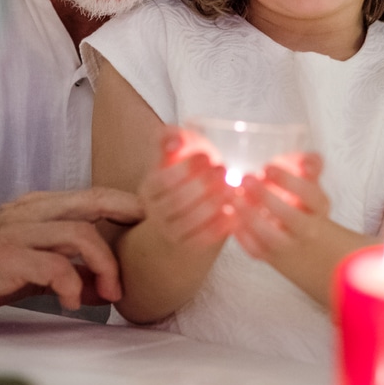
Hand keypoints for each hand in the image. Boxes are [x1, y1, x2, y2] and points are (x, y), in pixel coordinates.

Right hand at [0, 187, 142, 319]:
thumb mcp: (21, 264)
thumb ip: (60, 268)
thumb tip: (101, 286)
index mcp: (31, 209)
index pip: (86, 196)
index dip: (120, 203)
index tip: (145, 218)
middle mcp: (26, 214)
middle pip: (90, 204)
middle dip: (124, 219)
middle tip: (144, 245)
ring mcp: (15, 234)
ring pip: (79, 236)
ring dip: (104, 265)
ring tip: (111, 292)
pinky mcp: (5, 260)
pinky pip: (54, 268)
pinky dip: (73, 286)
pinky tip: (73, 303)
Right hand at [138, 127, 234, 249]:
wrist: (193, 209)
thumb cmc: (189, 173)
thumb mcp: (178, 152)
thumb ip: (170, 137)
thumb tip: (174, 142)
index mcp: (149, 188)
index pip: (162, 181)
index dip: (185, 169)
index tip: (208, 156)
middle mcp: (155, 213)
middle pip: (177, 202)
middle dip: (202, 185)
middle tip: (224, 170)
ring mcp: (171, 233)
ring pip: (190, 222)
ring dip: (212, 204)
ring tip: (232, 189)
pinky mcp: (189, 247)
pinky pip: (203, 239)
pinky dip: (219, 226)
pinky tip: (234, 211)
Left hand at [230, 152, 328, 261]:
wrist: (301, 240)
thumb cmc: (299, 199)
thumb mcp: (309, 180)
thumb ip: (311, 164)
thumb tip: (306, 164)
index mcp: (319, 206)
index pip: (309, 194)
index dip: (287, 180)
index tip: (266, 168)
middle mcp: (307, 228)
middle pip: (291, 217)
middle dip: (266, 197)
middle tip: (246, 179)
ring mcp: (288, 245)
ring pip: (271, 236)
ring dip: (250, 216)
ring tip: (234, 196)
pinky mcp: (270, 256)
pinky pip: (255, 249)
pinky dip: (241, 232)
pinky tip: (230, 213)